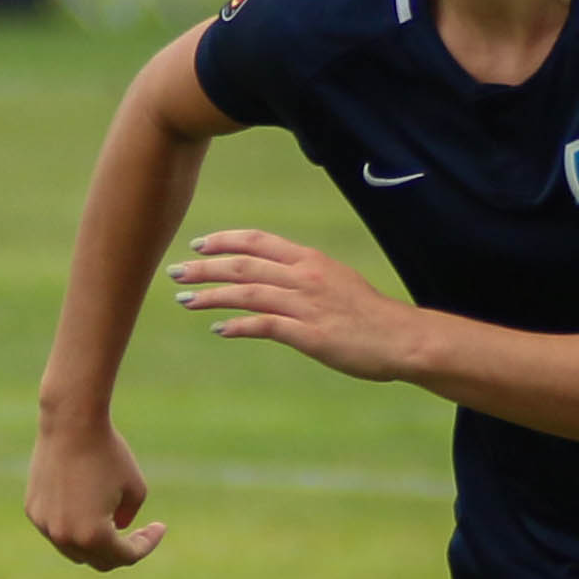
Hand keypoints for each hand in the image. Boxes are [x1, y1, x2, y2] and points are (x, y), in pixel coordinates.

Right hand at [27, 419, 161, 570]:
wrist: (70, 423)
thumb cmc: (108, 452)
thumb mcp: (135, 488)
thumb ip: (129, 517)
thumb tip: (117, 529)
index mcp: (93, 535)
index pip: (125, 556)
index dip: (146, 545)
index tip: (160, 527)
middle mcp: (65, 536)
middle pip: (99, 560)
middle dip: (121, 550)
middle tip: (138, 533)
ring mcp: (45, 525)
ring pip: (74, 549)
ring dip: (95, 542)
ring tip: (111, 520)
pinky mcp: (33, 510)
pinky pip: (57, 529)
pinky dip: (73, 526)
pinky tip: (86, 503)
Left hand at [168, 229, 418, 381]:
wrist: (403, 338)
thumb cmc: (371, 315)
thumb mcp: (338, 282)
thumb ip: (306, 277)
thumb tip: (277, 279)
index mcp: (311, 260)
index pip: (259, 241)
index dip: (226, 240)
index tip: (200, 244)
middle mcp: (305, 276)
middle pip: (244, 265)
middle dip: (205, 267)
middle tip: (176, 272)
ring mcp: (306, 304)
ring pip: (247, 292)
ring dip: (212, 295)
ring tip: (185, 299)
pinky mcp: (309, 333)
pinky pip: (264, 325)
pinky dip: (237, 325)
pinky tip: (218, 328)